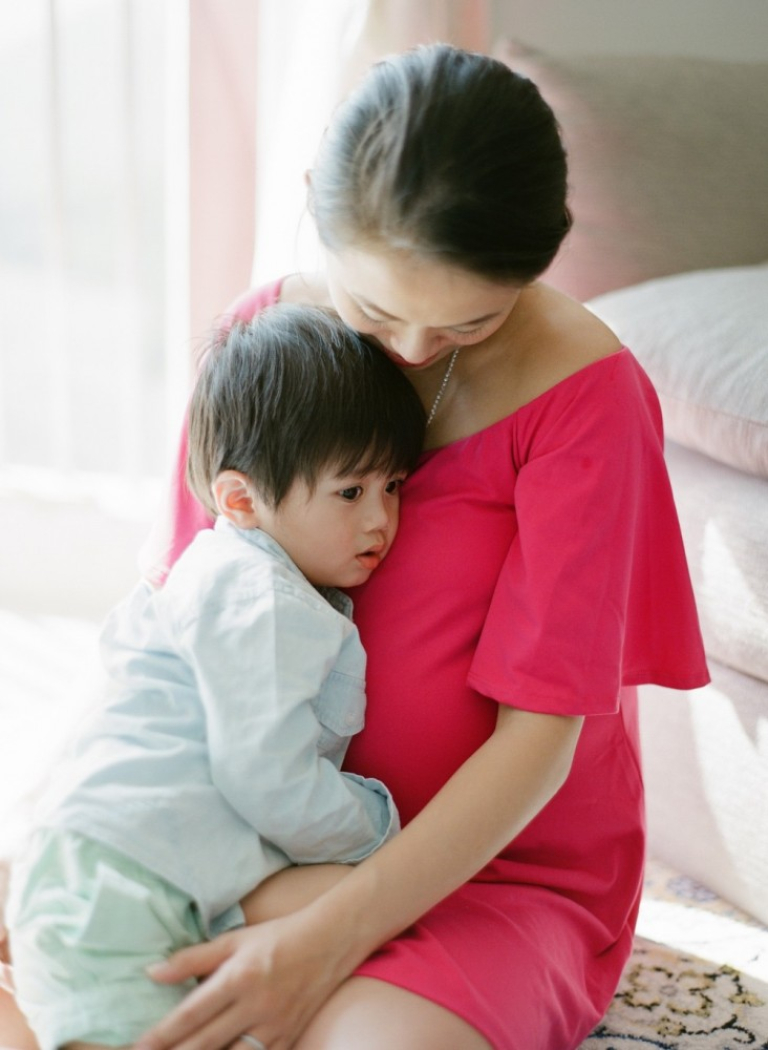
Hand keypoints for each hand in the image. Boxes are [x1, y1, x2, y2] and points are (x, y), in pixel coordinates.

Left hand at [135, 910, 348, 1049]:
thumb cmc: (277, 937)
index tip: (137, 1046)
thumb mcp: (234, 940)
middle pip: (205, 1044)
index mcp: (238, 977)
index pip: (190, 1014)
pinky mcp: (288, 1040)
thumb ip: (192, 958)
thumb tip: (152, 973)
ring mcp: (274, 1028)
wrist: (329, 942)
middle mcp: (255, 1006)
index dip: (161, 1035)